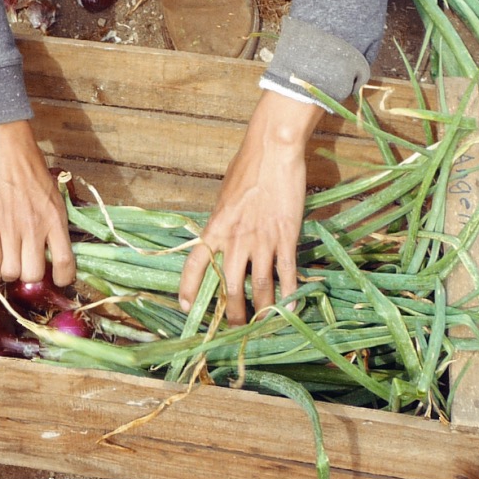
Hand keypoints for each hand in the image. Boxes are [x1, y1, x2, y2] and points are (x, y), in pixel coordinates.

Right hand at [0, 120, 75, 286]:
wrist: (4, 145)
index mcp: (55, 219)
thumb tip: (52, 243)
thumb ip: (53, 219)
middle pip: (33, 274)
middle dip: (29, 278)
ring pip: (11, 272)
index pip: (65, 263)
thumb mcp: (53, 193)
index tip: (57, 280)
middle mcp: (35, 228)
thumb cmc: (29, 165)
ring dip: (9, 273)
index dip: (62, 279)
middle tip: (25, 268)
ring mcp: (10, 227)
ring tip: (7, 264)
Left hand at [179, 90, 323, 323]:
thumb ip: (222, 222)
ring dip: (262, 311)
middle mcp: (235, 240)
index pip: (195, 265)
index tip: (187, 307)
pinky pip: (287, 274)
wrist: (272, 150)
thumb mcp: (224, 196)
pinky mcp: (286, 238)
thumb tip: (222, 237)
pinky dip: (290, 294)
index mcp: (215, 228)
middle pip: (230, 288)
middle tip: (235, 328)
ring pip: (260, 288)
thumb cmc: (246, 167)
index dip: (189, 289)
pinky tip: (292, 306)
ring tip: (263, 325)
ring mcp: (262, 241)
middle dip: (233, 313)